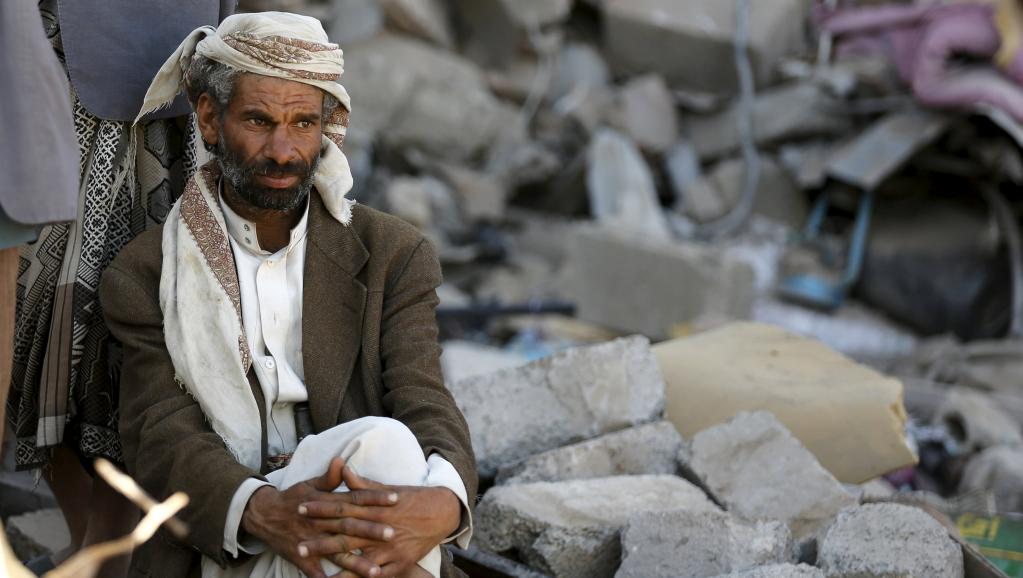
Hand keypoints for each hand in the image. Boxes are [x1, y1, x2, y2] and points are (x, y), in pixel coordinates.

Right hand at [240, 457, 397, 577]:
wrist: (263, 514)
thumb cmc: (293, 498)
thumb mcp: (310, 484)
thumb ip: (329, 477)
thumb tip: (342, 460)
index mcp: (326, 502)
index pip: (354, 498)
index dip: (375, 498)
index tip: (396, 499)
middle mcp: (320, 521)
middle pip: (349, 526)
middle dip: (370, 531)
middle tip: (392, 533)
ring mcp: (311, 540)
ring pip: (336, 552)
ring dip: (356, 562)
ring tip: (376, 571)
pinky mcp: (301, 557)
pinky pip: (315, 571)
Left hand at [298, 465, 460, 577]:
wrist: (444, 512)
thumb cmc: (414, 499)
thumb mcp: (389, 488)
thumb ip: (363, 484)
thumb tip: (343, 469)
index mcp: (376, 507)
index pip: (343, 506)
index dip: (321, 507)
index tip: (301, 507)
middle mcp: (381, 527)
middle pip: (346, 535)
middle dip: (321, 540)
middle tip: (299, 545)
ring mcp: (391, 546)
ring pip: (360, 558)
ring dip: (338, 565)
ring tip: (318, 571)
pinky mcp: (401, 561)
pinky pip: (381, 573)